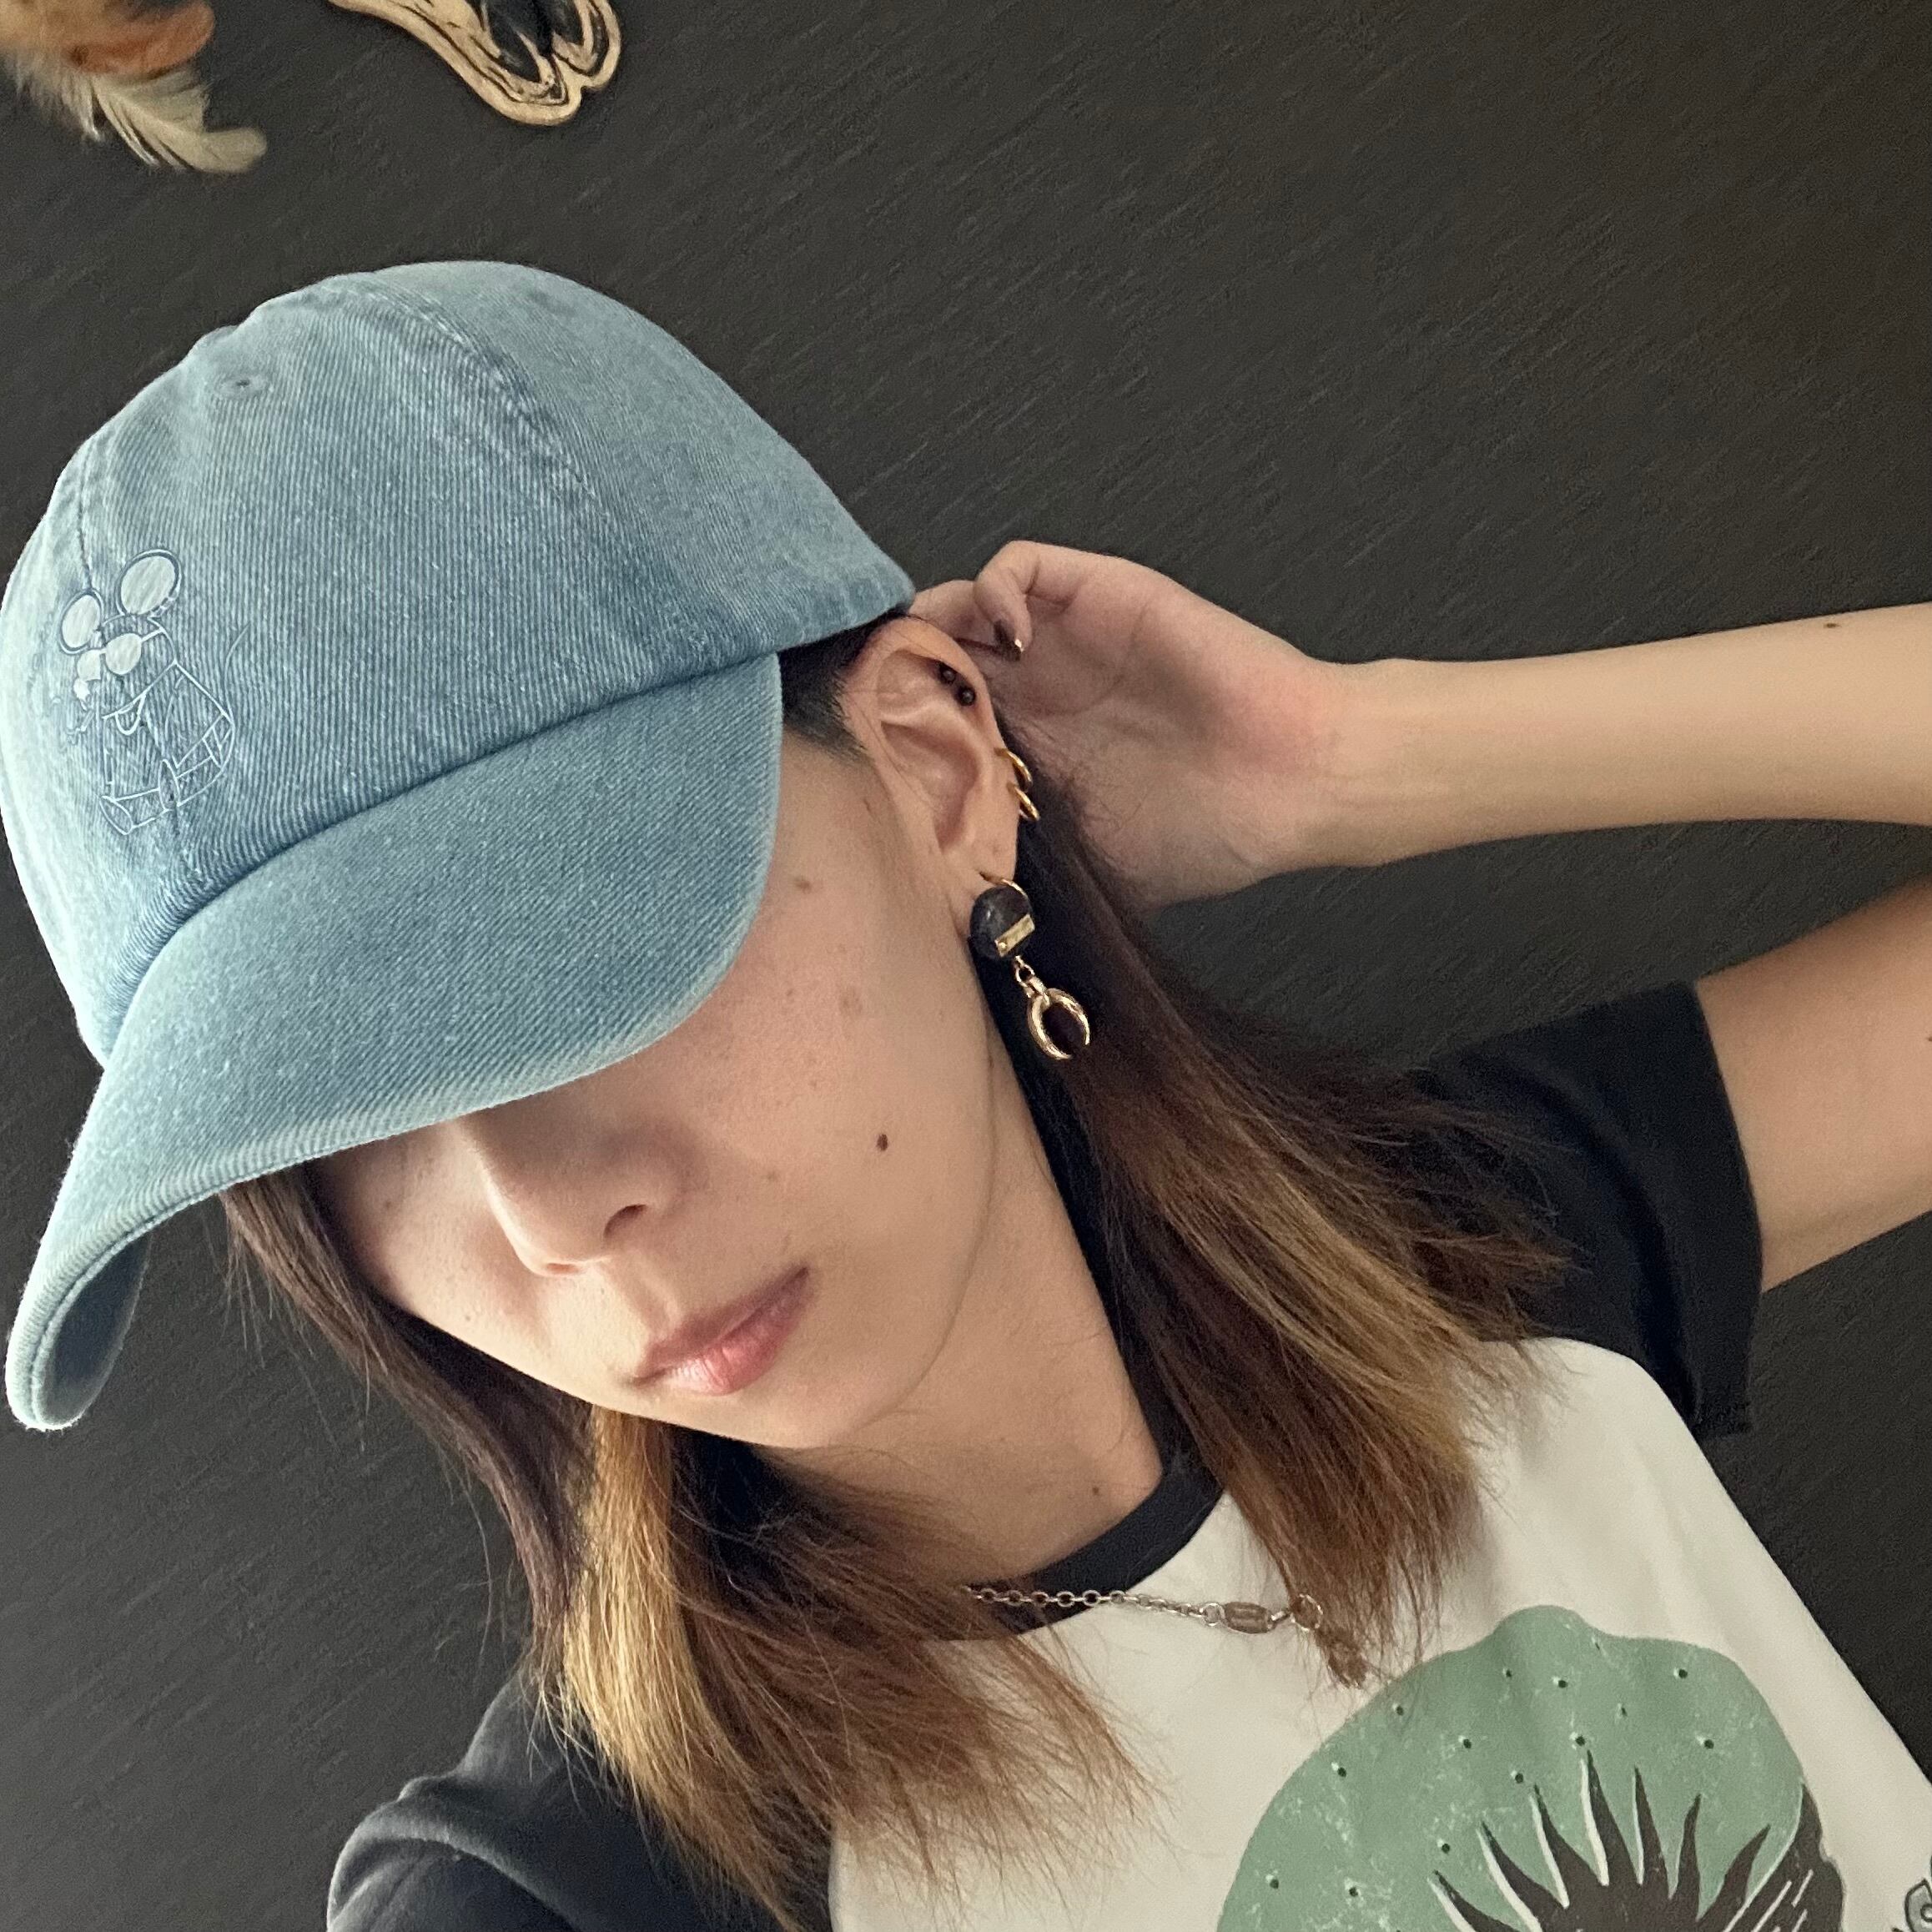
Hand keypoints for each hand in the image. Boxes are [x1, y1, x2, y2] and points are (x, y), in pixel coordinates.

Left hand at [910, 541, 1351, 912]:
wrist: (1290, 786)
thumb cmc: (1206, 833)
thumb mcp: (1087, 866)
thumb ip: (1019, 861)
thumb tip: (939, 902)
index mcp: (1030, 747)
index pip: (936, 716)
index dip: (898, 725)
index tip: (879, 752)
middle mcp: (1040, 687)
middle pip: (938, 652)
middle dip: (904, 668)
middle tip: (891, 696)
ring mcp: (1067, 639)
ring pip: (965, 601)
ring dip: (938, 622)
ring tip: (945, 663)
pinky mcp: (1103, 594)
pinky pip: (1021, 563)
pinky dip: (993, 589)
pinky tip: (1008, 640)